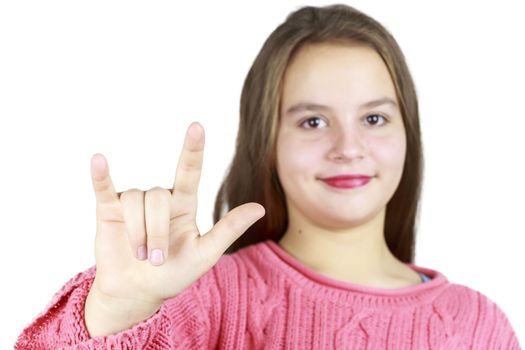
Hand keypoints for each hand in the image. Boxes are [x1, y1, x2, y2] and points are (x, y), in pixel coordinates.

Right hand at [88, 122, 264, 309]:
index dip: (193, 149)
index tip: (197, 127)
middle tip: (155, 260)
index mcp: (184, 204)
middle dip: (155, 231)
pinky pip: (104, 188)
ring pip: (134, 200)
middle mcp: (160, 199)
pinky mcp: (109, 210)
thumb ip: (228, 230)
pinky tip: (98, 160)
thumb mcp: (205, 254)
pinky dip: (101, 176)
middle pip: (157, 197)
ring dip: (137, 232)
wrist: (138, 293)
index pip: (189, 170)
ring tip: (140, 256)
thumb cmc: (174, 274)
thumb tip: (259, 208)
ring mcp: (133, 203)